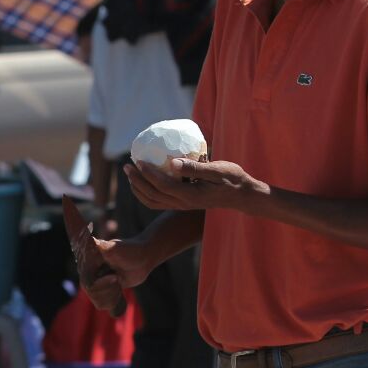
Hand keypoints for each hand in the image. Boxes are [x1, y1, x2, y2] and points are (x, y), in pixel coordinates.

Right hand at [83, 235, 153, 311]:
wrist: (144, 256)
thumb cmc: (131, 250)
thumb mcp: (115, 248)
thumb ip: (101, 246)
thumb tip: (90, 240)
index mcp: (88, 263)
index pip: (87, 283)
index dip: (102, 284)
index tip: (116, 277)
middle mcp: (89, 273)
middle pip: (93, 293)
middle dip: (109, 289)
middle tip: (118, 277)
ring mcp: (97, 283)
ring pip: (98, 301)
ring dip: (112, 294)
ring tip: (119, 280)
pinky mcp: (105, 291)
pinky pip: (103, 304)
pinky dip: (113, 301)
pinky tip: (119, 289)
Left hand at [124, 157, 263, 212]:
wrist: (241, 195)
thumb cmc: (232, 178)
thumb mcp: (217, 170)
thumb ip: (195, 168)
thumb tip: (173, 162)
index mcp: (190, 195)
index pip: (162, 185)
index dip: (147, 174)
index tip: (138, 160)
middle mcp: (183, 203)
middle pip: (152, 195)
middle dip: (136, 181)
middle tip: (127, 166)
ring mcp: (182, 206)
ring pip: (153, 201)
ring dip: (138, 188)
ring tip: (130, 174)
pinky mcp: (182, 204)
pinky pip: (158, 202)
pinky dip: (146, 193)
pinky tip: (144, 181)